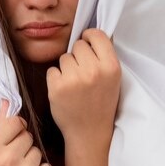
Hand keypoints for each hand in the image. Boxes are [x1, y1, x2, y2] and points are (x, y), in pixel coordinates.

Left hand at [46, 29, 120, 148]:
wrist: (89, 132)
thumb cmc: (101, 103)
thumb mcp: (113, 78)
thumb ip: (103, 56)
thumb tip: (89, 33)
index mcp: (111, 66)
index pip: (97, 34)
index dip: (90, 38)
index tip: (88, 46)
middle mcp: (94, 70)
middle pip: (78, 45)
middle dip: (78, 56)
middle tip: (83, 73)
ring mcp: (74, 79)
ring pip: (63, 57)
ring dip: (66, 68)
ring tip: (75, 84)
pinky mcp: (57, 87)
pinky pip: (52, 70)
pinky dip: (55, 79)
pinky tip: (65, 91)